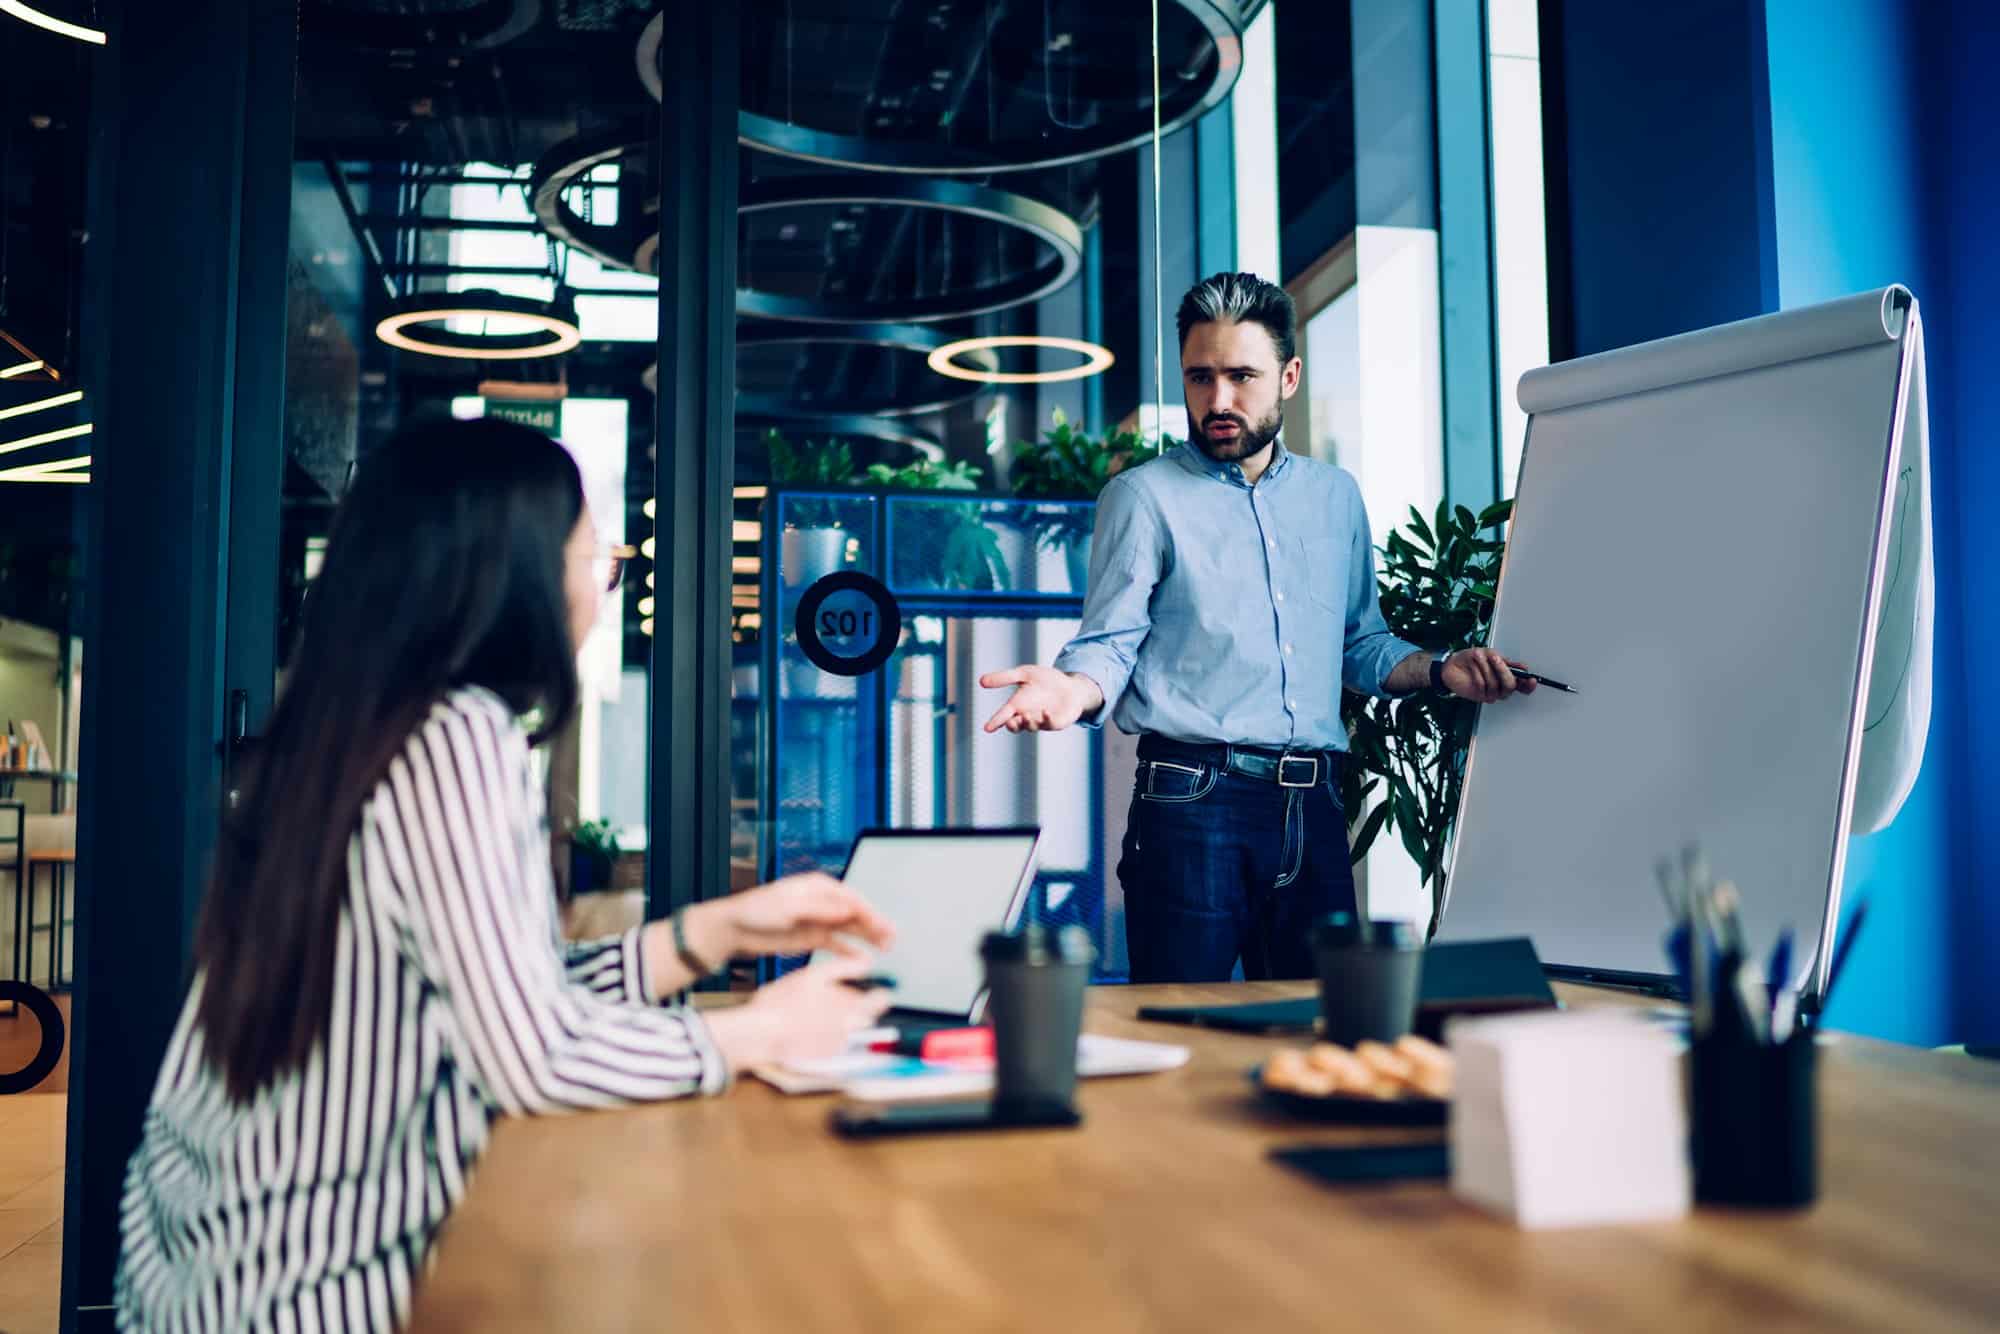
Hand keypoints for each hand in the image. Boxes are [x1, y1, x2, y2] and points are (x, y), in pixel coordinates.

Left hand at [687, 872, 895, 960]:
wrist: (735, 928)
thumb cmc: (757, 910)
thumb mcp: (789, 906)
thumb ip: (820, 909)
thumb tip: (847, 910)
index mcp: (818, 887)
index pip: (851, 899)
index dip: (869, 912)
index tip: (882, 925)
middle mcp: (822, 902)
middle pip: (855, 913)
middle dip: (875, 925)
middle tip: (892, 938)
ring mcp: (819, 920)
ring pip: (850, 929)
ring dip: (868, 937)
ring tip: (886, 947)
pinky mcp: (813, 937)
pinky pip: (836, 944)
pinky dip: (850, 950)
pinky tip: (864, 957)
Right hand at [704, 954, 893, 1069]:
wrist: (761, 1034)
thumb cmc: (782, 1004)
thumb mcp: (814, 974)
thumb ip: (844, 967)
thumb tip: (865, 963)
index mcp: (852, 1006)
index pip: (881, 1001)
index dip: (879, 994)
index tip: (875, 991)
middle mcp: (850, 1028)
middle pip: (866, 1017)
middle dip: (857, 1009)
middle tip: (834, 1002)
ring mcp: (839, 1045)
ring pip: (850, 1030)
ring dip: (841, 1023)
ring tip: (816, 1015)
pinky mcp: (825, 1059)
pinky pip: (834, 1045)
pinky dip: (827, 1038)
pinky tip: (808, 1030)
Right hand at [978, 664, 1102, 732]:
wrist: (1070, 685)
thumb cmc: (1046, 680)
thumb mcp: (1024, 674)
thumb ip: (1005, 678)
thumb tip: (980, 681)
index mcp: (1017, 705)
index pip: (1003, 715)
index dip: (995, 722)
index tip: (987, 728)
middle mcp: (1027, 715)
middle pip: (1015, 726)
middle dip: (1012, 726)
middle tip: (1011, 721)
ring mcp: (1041, 721)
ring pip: (1030, 727)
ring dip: (1027, 722)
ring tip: (1026, 715)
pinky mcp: (1055, 723)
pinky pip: (1049, 724)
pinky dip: (1046, 719)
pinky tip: (1045, 712)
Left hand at [1440, 648, 1538, 702]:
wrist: (1451, 664)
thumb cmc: (1471, 659)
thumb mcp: (1490, 654)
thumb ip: (1505, 662)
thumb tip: (1522, 667)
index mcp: (1507, 677)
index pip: (1523, 686)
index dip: (1529, 685)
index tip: (1531, 679)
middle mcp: (1501, 687)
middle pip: (1510, 685)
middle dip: (1502, 670)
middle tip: (1494, 658)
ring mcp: (1490, 693)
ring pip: (1496, 686)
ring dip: (1486, 669)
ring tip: (1479, 658)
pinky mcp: (1479, 696)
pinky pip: (1482, 686)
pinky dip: (1477, 674)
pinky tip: (1473, 669)